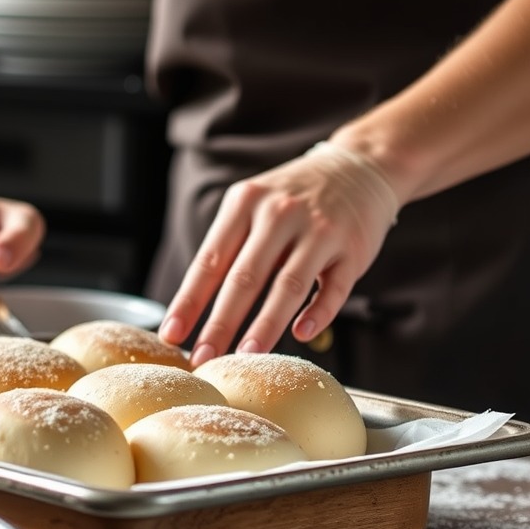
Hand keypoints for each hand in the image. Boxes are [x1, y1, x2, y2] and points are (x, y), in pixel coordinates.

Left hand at [158, 142, 399, 365]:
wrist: (358, 168)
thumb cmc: (290, 199)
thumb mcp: (252, 205)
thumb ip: (228, 247)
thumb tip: (192, 308)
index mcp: (244, 203)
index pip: (209, 260)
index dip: (189, 301)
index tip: (171, 334)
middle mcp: (279, 213)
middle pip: (244, 277)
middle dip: (220, 323)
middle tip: (203, 360)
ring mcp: (319, 230)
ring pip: (288, 285)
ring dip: (265, 325)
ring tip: (246, 356)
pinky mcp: (353, 248)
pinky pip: (334, 288)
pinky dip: (318, 313)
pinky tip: (301, 335)